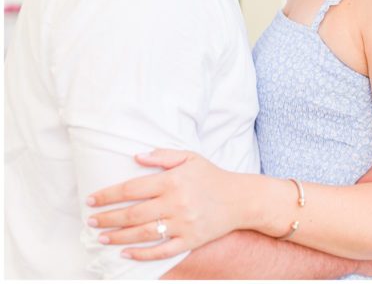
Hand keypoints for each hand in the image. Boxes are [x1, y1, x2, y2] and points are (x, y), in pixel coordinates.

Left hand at [87, 149, 242, 261]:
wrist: (242, 199)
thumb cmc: (212, 176)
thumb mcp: (190, 158)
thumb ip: (163, 156)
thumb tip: (135, 157)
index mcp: (173, 181)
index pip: (132, 189)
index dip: (108, 195)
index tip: (91, 200)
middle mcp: (176, 203)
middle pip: (132, 214)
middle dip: (107, 218)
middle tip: (90, 221)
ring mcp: (183, 224)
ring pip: (142, 234)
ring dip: (117, 237)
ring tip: (101, 237)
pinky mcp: (190, 240)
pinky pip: (161, 251)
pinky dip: (141, 254)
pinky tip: (125, 253)